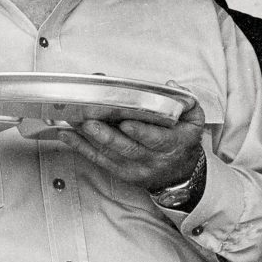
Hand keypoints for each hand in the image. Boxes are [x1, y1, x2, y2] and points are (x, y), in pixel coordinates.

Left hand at [59, 101, 205, 189]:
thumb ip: (186, 101)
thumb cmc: (183, 140)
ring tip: (74, 122)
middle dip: (107, 136)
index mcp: (172, 145)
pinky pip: (98, 160)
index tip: (126, 123)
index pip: (157, 139)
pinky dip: (81, 148)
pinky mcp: (120, 172)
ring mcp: (134, 168)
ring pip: (109, 154)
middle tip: (89, 122)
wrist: (180, 175)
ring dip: (88, 139)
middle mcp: (152, 159)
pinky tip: (66, 135)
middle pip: (127, 149)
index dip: (142, 132)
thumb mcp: (194, 120)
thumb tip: (169, 86)